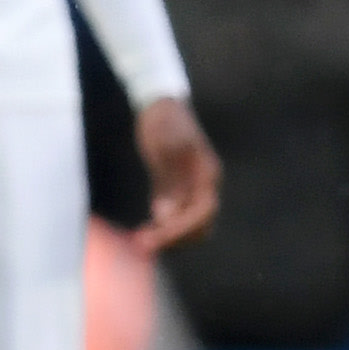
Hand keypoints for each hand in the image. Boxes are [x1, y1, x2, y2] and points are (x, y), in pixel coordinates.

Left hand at [129, 95, 221, 251]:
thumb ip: (166, 181)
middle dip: (175, 238)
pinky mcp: (175, 188)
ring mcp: (191, 187)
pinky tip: (143, 231)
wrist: (160, 103)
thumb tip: (166, 215)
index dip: (182, 229)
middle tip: (143, 245)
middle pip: (199, 224)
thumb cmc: (163, 120)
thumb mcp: (164, 145)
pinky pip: (175, 216)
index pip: (202, 212)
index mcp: (207, 174)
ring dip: (169, 237)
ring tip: (141, 242)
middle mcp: (203, 185)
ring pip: (188, 224)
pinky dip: (163, 227)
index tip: (157, 238)